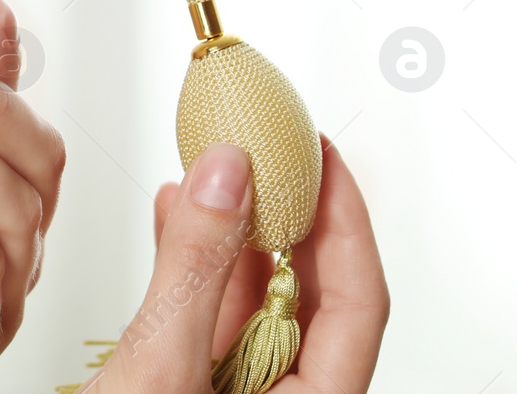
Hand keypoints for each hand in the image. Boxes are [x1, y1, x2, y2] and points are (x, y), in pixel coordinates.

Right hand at [91, 137, 388, 392]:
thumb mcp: (159, 369)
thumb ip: (194, 268)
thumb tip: (229, 174)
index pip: (358, 301)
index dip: (346, 219)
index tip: (323, 154)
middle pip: (312, 296)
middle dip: (289, 213)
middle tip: (275, 146)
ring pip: (257, 301)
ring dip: (235, 229)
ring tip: (217, 168)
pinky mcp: (194, 389)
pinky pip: (212, 315)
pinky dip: (195, 261)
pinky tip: (176, 218)